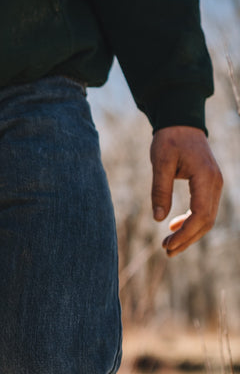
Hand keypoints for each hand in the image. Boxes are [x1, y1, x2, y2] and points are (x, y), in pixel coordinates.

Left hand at [150, 125, 222, 255]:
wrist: (181, 122)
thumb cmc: (170, 139)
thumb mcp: (160, 162)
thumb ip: (160, 190)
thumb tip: (158, 219)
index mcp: (206, 177)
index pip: (201, 214)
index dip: (186, 233)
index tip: (168, 244)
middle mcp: (215, 183)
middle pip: (207, 221)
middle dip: (187, 239)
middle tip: (166, 251)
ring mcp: (215, 184)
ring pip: (207, 218)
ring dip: (189, 234)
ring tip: (168, 245)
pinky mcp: (209, 185)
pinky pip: (204, 209)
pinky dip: (191, 222)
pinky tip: (174, 227)